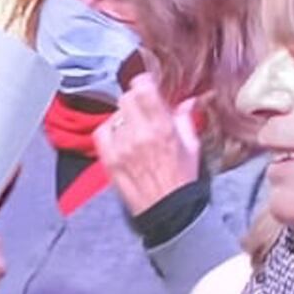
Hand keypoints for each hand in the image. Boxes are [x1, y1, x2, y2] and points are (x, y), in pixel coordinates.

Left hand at [99, 72, 201, 216]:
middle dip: (135, 100)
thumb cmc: (181, 180)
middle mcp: (140, 134)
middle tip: (142, 109)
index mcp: (163, 128)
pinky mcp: (109, 160)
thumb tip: (186, 101)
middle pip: (126, 99)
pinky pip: (101, 132)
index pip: (143, 89)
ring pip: (115, 115)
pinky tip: (120, 138)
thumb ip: (186, 119)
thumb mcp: (191, 146)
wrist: (166, 211)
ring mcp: (122, 147)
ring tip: (135, 129)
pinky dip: (110, 131)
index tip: (147, 84)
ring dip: (124, 117)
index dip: (143, 82)